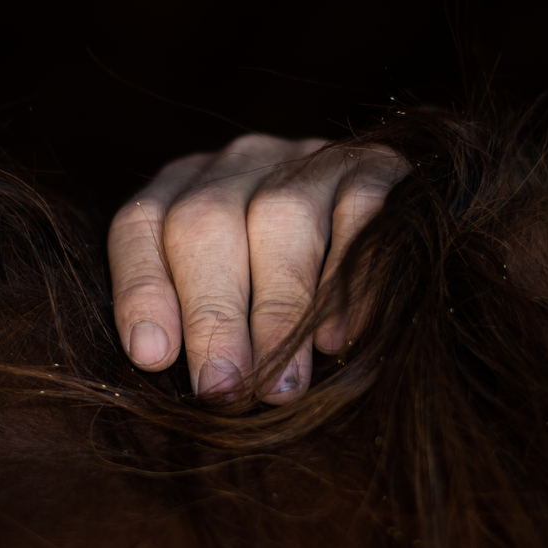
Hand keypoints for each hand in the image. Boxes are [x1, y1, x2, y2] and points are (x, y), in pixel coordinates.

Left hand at [108, 134, 407, 403]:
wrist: (407, 236)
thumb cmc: (288, 302)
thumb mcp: (226, 305)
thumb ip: (197, 331)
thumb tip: (197, 389)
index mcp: (184, 188)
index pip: (141, 225)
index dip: (142, 291)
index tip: (153, 357)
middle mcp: (240, 162)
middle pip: (205, 222)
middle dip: (213, 314)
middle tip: (223, 389)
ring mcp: (309, 158)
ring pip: (281, 216)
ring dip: (280, 310)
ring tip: (282, 385)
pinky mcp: (377, 164)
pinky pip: (361, 211)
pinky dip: (349, 280)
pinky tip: (341, 338)